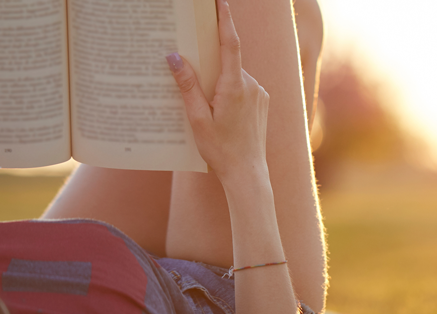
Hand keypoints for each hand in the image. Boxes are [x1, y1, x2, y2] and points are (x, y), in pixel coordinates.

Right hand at [166, 0, 269, 182]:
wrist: (248, 173)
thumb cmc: (220, 149)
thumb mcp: (196, 119)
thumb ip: (187, 86)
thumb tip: (173, 57)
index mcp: (234, 87)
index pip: (231, 44)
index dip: (225, 20)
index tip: (219, 2)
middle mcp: (251, 85)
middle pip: (227, 62)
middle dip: (210, 62)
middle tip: (192, 69)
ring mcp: (260, 93)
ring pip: (234, 76)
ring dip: (219, 82)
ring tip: (207, 107)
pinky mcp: (263, 101)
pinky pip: (243, 87)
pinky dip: (230, 91)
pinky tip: (220, 112)